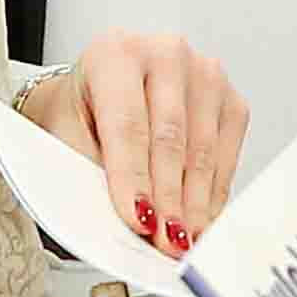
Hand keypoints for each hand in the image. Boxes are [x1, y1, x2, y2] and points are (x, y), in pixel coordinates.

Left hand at [22, 32, 248, 251]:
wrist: (99, 93)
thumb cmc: (82, 112)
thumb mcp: (66, 136)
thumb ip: (90, 173)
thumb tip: (122, 222)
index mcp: (115, 53)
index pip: (128, 124)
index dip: (134, 178)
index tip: (138, 221)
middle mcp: (165, 54)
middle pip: (171, 137)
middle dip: (168, 199)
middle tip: (164, 242)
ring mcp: (204, 74)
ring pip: (203, 150)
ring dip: (193, 203)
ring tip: (182, 241)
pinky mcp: (230, 100)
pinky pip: (227, 155)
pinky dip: (212, 194)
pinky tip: (199, 220)